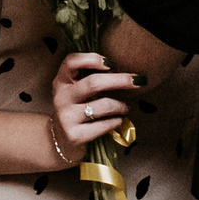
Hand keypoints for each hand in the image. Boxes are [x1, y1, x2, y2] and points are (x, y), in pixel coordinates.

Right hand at [49, 47, 139, 166]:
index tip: (113, 63)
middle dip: (120, 80)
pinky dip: (116, 121)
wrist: (59, 140)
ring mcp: (67, 116)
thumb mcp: (75, 90)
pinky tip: (119, 120)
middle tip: (138, 81)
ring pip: (103, 105)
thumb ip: (89, 77)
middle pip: (93, 83)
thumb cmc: (76, 108)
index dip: (92, 59)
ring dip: (121, 105)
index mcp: (62, 80)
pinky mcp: (75, 135)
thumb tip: (125, 71)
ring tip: (126, 107)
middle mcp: (62, 97)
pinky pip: (104, 125)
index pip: (72, 61)